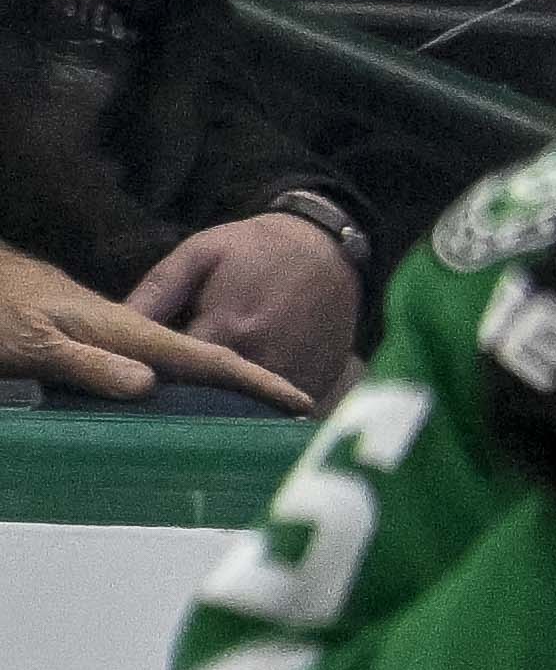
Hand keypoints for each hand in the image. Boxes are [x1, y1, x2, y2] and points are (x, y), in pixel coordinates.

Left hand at [0, 238, 310, 406]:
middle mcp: (265, 356)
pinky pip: (285, 413)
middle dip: (190, 405)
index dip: (154, 381)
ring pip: (253, 412)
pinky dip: (263, 414)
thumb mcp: (199, 255)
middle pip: (217, 400)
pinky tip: (244, 412)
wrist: (327, 249)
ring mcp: (298, 373)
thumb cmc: (255, 248)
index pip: (179, 373)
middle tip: (163, 412)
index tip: (136, 386)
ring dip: (228, 416)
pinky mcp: (320, 382)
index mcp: (227, 326)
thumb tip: (115, 326)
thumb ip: (157, 293)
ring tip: (202, 421)